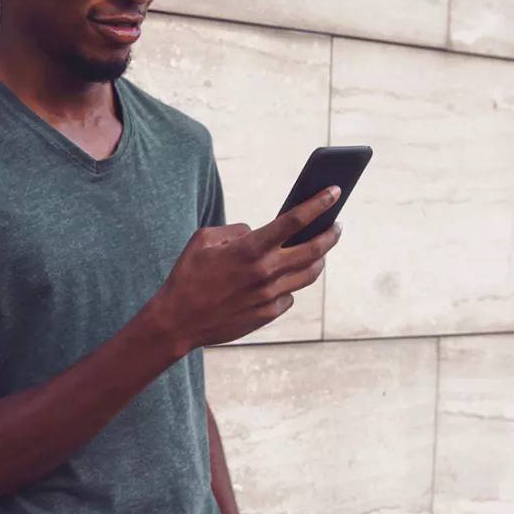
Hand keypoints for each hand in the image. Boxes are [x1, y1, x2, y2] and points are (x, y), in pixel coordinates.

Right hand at [148, 186, 344, 351]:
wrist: (178, 321)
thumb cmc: (187, 276)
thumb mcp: (203, 240)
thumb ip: (236, 230)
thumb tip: (257, 231)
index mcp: (249, 248)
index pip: (294, 221)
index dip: (318, 204)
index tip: (334, 192)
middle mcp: (265, 272)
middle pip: (314, 250)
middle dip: (331, 234)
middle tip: (336, 225)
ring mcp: (270, 296)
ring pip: (309, 274)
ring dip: (319, 259)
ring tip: (319, 249)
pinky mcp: (268, 314)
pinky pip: (289, 295)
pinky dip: (290, 283)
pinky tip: (284, 278)